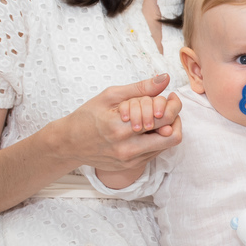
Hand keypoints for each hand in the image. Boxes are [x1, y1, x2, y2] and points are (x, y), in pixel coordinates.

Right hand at [62, 74, 182, 171]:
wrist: (69, 144)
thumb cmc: (87, 117)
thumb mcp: (110, 96)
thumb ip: (140, 89)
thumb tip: (165, 79)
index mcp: (121, 128)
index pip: (164, 118)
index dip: (174, 105)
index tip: (171, 96)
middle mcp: (128, 148)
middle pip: (172, 135)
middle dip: (175, 117)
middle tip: (169, 106)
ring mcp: (131, 160)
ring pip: (167, 145)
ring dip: (168, 128)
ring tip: (157, 116)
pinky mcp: (132, 167)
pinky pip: (156, 152)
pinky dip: (157, 138)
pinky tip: (147, 128)